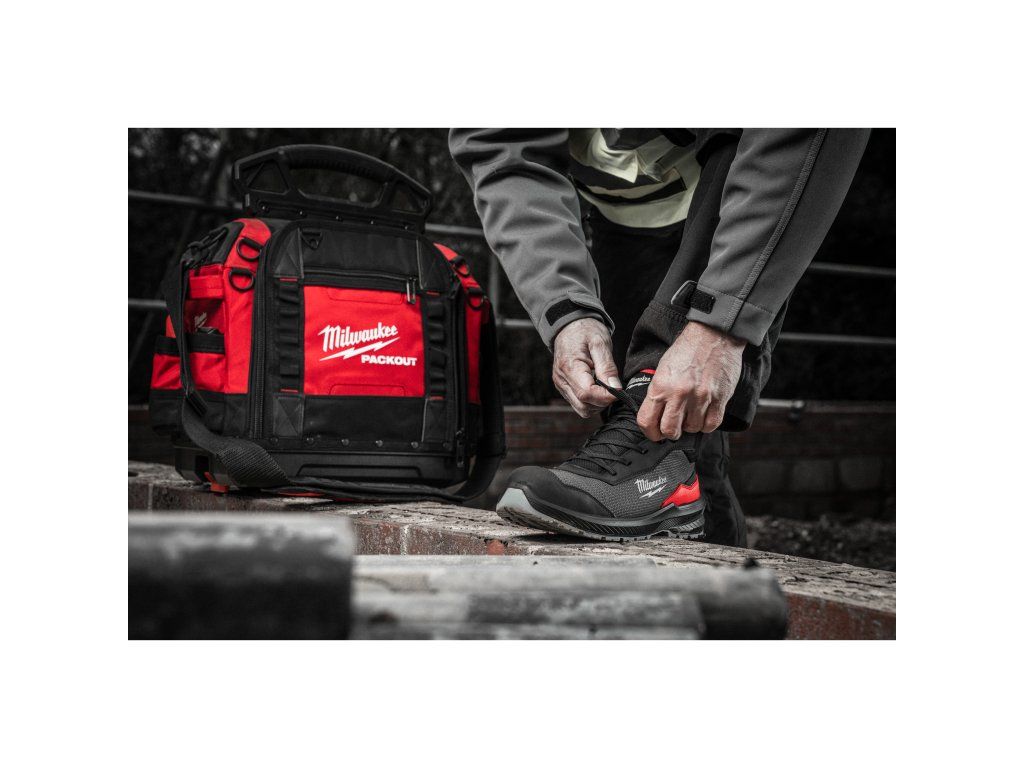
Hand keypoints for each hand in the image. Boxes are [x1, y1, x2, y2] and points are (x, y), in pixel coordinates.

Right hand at [552, 318, 620, 416]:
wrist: (569, 326)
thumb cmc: (585, 331)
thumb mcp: (601, 343)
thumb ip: (607, 367)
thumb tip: (615, 388)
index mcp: (569, 367)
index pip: (587, 393)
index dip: (605, 396)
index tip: (618, 390)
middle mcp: (562, 380)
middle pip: (584, 406)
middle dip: (602, 401)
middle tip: (612, 387)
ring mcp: (561, 385)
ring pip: (582, 408)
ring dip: (597, 403)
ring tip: (604, 386)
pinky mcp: (563, 388)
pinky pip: (579, 403)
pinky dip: (591, 401)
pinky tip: (597, 387)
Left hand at [637, 321, 744, 438]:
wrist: (713, 334)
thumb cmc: (687, 349)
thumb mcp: (663, 369)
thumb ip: (659, 392)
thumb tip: (655, 414)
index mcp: (660, 386)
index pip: (647, 421)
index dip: (650, 432)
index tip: (654, 433)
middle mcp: (679, 394)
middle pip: (669, 431)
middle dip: (670, 433)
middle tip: (674, 427)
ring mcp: (700, 397)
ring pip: (692, 429)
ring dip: (690, 426)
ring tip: (691, 414)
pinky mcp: (719, 398)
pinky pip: (711, 425)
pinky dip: (706, 424)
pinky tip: (704, 415)